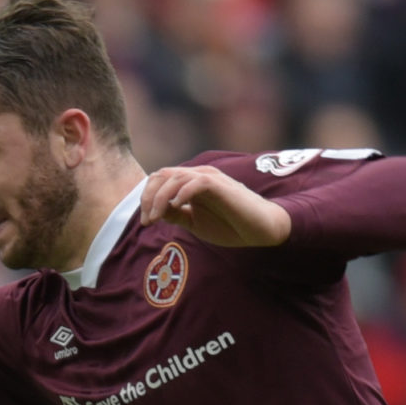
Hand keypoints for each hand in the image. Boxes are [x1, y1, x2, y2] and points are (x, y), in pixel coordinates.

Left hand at [139, 165, 291, 248]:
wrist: (259, 229)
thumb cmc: (230, 225)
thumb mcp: (194, 222)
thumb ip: (176, 215)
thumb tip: (154, 212)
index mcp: (190, 184)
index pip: (159, 179)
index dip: (146, 198)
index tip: (146, 222)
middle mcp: (198, 176)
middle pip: (162, 174)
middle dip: (149, 197)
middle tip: (147, 221)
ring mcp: (210, 179)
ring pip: (175, 177)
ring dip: (161, 198)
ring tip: (157, 218)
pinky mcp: (221, 185)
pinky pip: (196, 182)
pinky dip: (182, 193)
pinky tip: (178, 207)